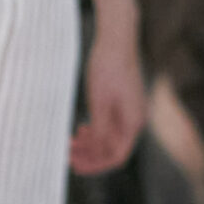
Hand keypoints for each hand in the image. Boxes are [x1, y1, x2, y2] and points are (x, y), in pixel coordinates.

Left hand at [70, 28, 143, 174]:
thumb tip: (97, 151)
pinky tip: (82, 128)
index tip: (75, 165)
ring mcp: (132, 111)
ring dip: (92, 143)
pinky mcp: (126, 102)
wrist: (116, 38)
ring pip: (112, 137)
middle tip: (67, 154)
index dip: (95, 165)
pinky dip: (97, 129)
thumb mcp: (99, 101)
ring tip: (71, 142)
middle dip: (91, 155)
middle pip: (114, 149)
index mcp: (133, 122)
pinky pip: (112, 125)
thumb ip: (99, 129)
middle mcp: (136, 119)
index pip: (116, 156)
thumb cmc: (107, 67)